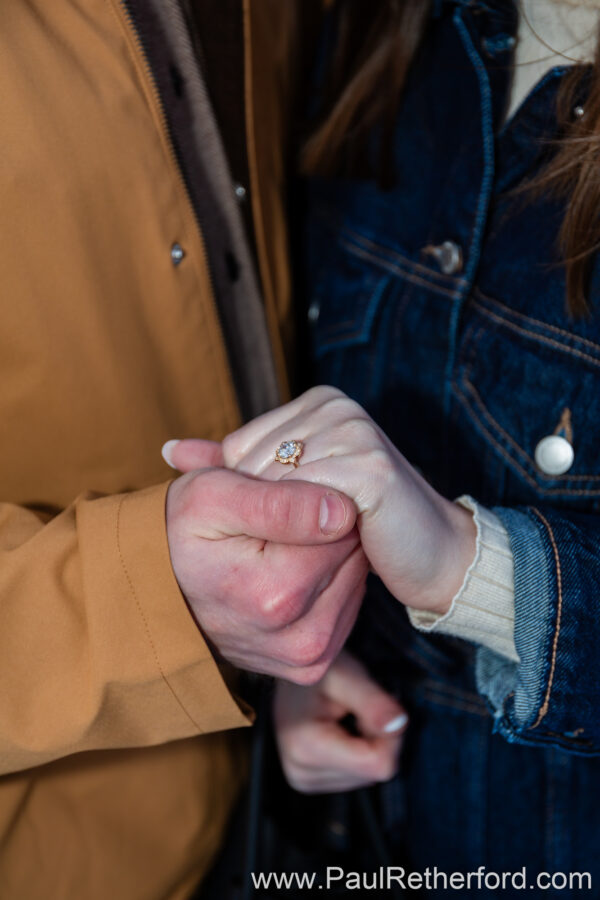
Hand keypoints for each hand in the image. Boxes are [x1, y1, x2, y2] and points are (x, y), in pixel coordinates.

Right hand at [164, 441, 367, 683]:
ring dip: (327, 559)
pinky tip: (288, 574)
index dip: (317, 500)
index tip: (281, 498)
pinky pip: (346, 608)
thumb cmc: (180, 534)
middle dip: (324, 532)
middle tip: (275, 524)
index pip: (344, 527)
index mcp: (276, 593)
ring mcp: (308, 657)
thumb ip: (279, 500)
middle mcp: (299, 637)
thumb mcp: (211, 496)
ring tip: (277, 549)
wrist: (153, 590)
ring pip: (354, 580)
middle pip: (353, 556)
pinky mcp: (311, 665)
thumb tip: (342, 511)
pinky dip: (326, 587)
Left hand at [165, 386, 475, 614]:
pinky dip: (299, 532)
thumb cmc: (360, 526)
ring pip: (274, 485)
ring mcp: (354, 431)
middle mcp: (335, 406)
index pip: (242, 447)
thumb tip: (171, 451)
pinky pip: (303, 503)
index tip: (264, 525)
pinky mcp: (368, 467)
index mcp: (317, 402)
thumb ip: (234, 468)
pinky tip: (314, 548)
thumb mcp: (291, 491)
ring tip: (299, 545)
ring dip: (278, 525)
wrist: (431, 552)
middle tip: (281, 542)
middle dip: (258, 510)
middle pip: (253, 463)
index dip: (245, 494)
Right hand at [274, 650, 406, 792]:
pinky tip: (340, 730)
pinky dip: (358, 752)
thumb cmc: (321, 669)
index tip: (375, 705)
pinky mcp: (309, 781)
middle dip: (378, 738)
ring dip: (368, 744)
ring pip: (368, 776)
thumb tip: (399, 727)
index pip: (379, 764)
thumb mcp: (349, 675)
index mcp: (306, 748)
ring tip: (346, 716)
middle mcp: (300, 773)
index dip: (389, 734)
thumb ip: (374, 702)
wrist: (293, 670)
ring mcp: (303, 780)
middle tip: (357, 707)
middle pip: (374, 772)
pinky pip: (356, 777)